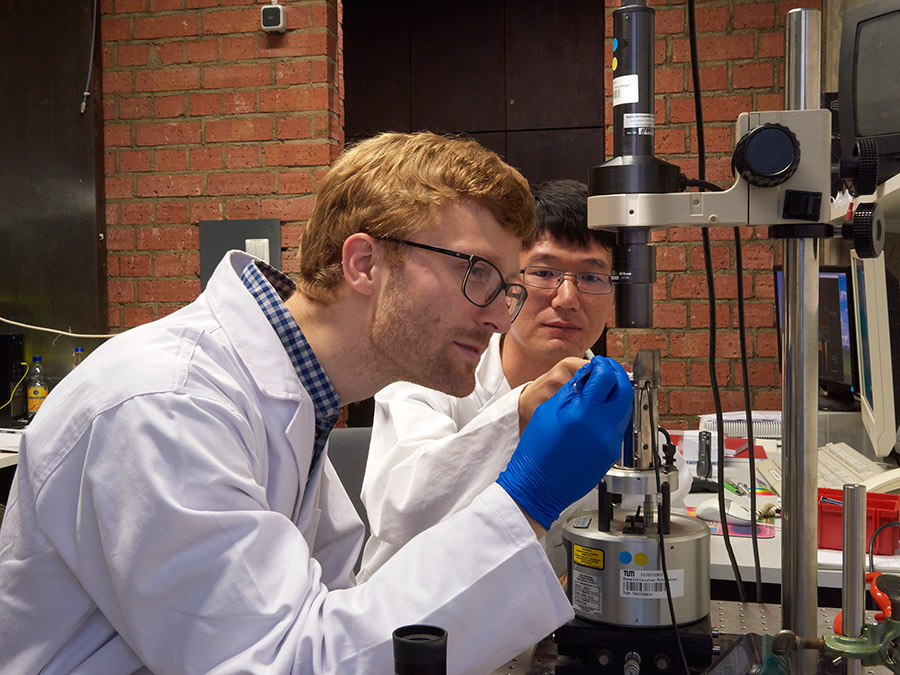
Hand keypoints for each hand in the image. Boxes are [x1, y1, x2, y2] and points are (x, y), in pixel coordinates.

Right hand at [497, 356, 632, 530]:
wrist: (539, 486)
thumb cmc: (537, 451)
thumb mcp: (548, 410)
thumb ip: (572, 389)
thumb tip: (588, 373)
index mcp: (583, 413)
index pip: (606, 377)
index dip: (603, 364)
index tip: (597, 362)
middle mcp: (602, 427)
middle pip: (625, 390)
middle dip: (617, 375)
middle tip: (606, 369)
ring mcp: (610, 442)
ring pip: (626, 408)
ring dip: (618, 393)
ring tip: (604, 388)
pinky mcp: (612, 453)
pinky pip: (620, 425)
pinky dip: (614, 412)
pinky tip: (601, 410)